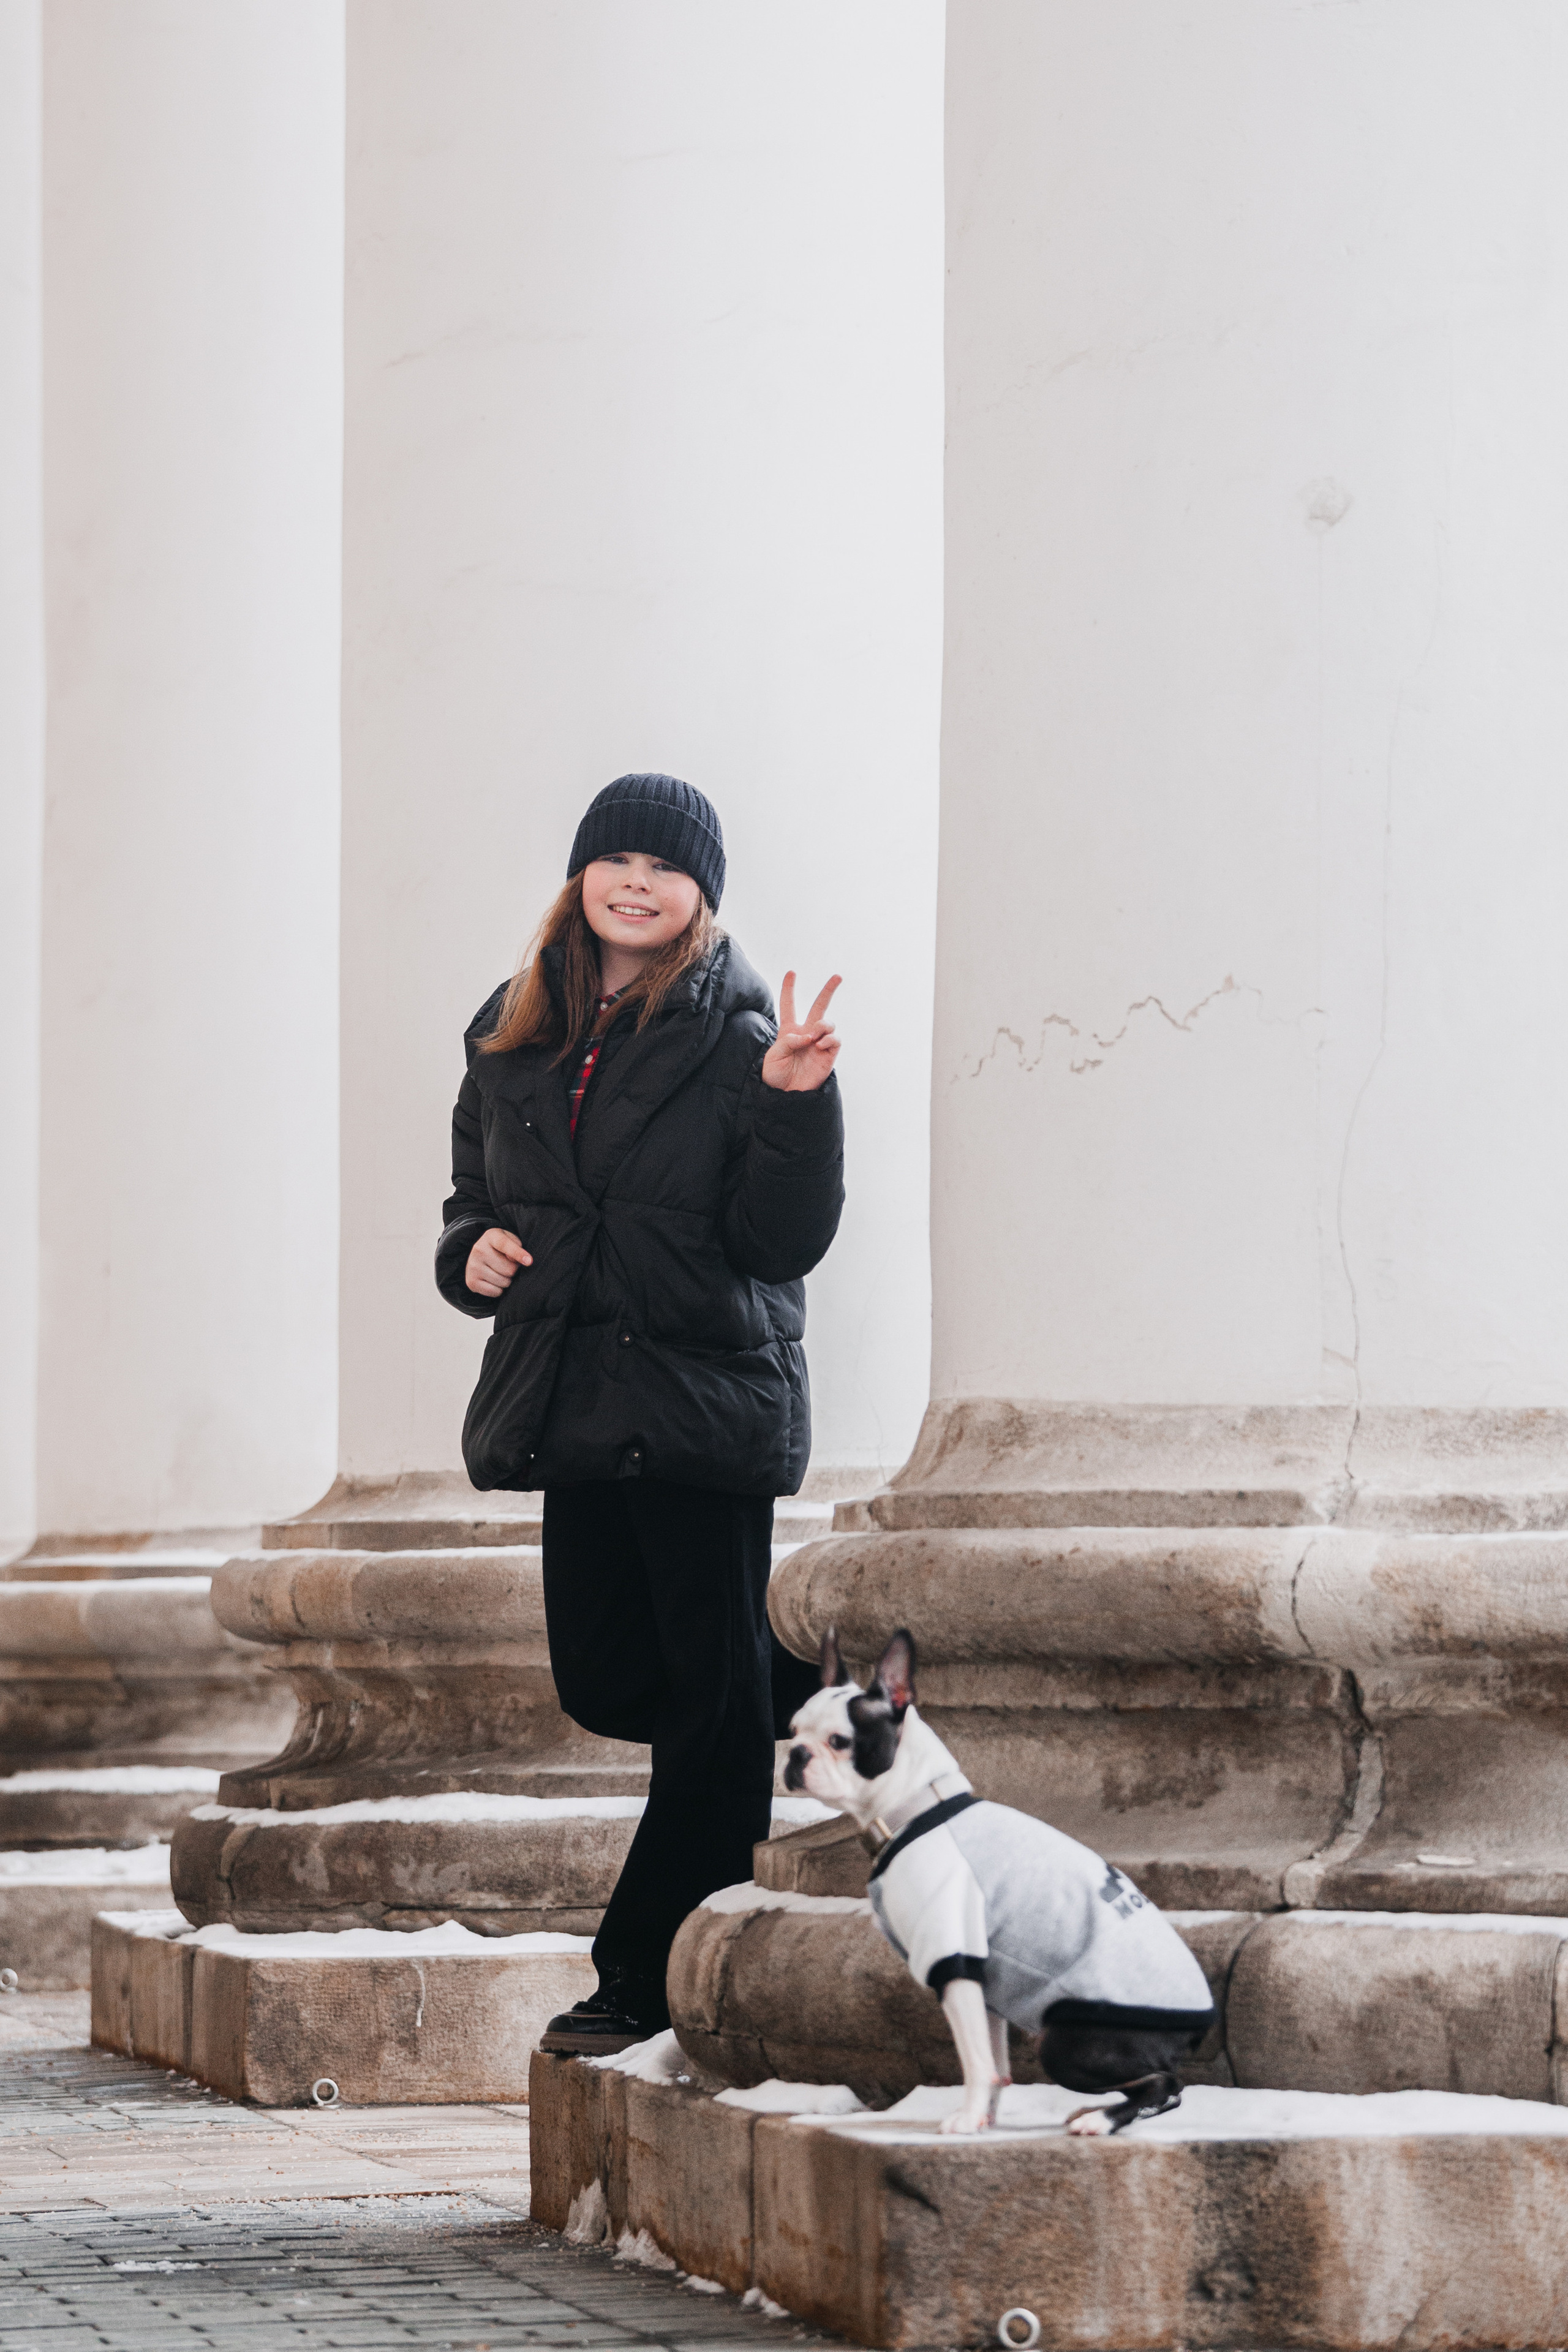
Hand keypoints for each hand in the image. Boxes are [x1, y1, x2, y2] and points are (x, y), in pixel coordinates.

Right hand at [465, 1228, 531, 1296]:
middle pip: (509, 1269)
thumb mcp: (510, 1240)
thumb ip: (517, 1246)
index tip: (529, 1261)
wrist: (479, 1256)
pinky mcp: (471, 1282)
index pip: (505, 1244)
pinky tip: (494, 1280)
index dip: (518, 1253)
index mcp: (491, 1236)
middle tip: (508, 1265)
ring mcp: (473, 1266)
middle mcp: (479, 1250)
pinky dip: (499, 1289)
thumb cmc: (501, 1248)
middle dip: (514, 1269)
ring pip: (504, 1282)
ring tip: (500, 1272)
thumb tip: (521, 1261)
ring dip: (507, 1280)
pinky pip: (496, 1292)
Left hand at [761, 972, 841, 1092]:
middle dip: (828, 990)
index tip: (791, 973)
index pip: (788, 1006)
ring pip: (828, 1023)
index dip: (789, 989)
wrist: (786, 1095)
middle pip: (819, 1007)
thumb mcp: (773, 1057)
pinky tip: (820, 1046)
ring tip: (815, 1037)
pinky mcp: (829, 1055)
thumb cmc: (775, 1076)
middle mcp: (806, 1033)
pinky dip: (829, 1039)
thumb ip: (788, 1042)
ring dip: (823, 1025)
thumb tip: (807, 1035)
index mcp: (788, 1031)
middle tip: (838, 976)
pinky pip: (835, 1040)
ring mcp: (819, 1043)